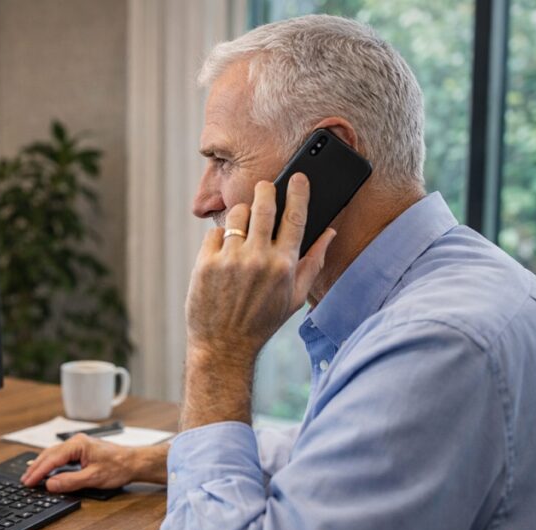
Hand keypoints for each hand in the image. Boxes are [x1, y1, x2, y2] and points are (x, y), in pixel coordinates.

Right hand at [20, 435, 167, 492]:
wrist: (134, 462)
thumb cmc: (118, 467)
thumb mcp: (93, 478)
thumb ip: (69, 481)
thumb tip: (50, 484)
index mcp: (77, 445)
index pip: (52, 459)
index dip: (38, 472)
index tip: (28, 482)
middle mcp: (76, 442)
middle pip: (49, 454)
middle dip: (36, 468)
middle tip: (25, 481)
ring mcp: (78, 445)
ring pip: (53, 454)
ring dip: (42, 465)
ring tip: (31, 476)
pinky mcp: (81, 450)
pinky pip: (61, 456)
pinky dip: (51, 463)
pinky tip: (47, 470)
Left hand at [184, 173, 334, 362]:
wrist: (223, 346)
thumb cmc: (262, 322)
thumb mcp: (295, 298)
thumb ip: (313, 263)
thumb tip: (330, 232)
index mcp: (285, 265)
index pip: (296, 217)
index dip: (298, 192)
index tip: (298, 177)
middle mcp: (258, 259)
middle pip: (264, 204)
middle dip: (266, 189)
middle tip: (265, 186)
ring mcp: (230, 260)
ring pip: (237, 214)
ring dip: (242, 216)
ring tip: (243, 231)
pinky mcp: (206, 263)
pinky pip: (215, 233)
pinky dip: (220, 239)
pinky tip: (223, 256)